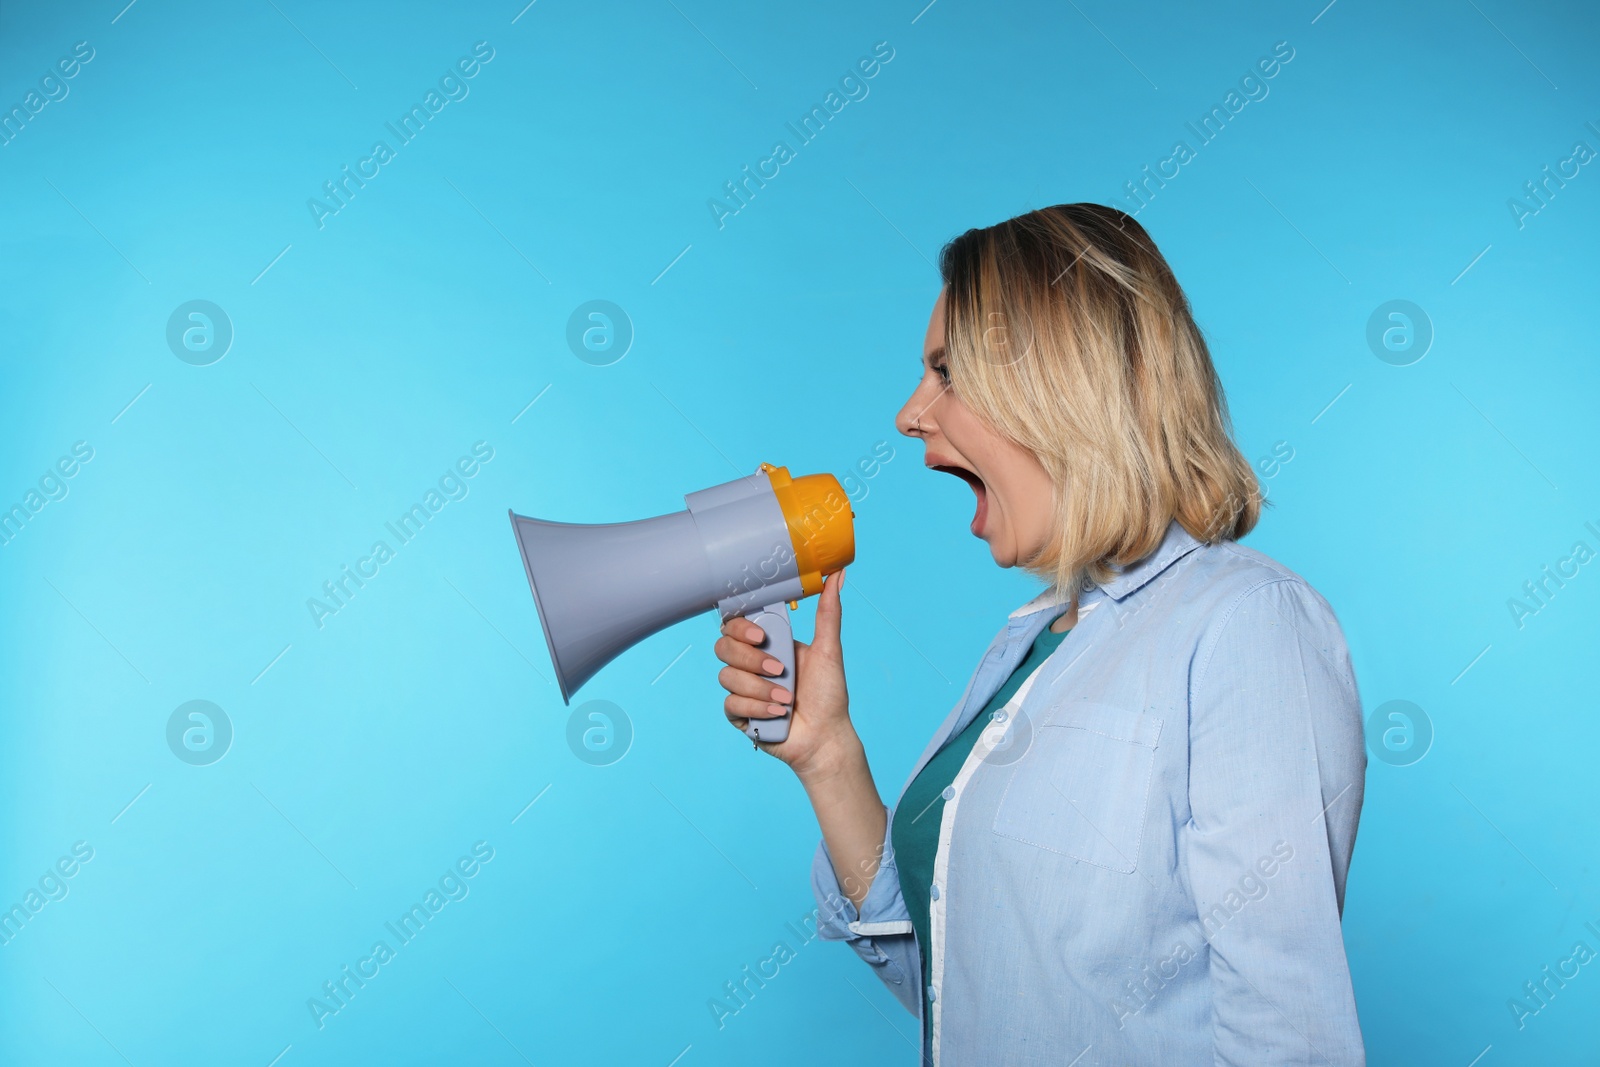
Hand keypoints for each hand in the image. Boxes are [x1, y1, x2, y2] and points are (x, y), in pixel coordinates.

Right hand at [713, 568, 856, 778]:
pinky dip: (757, 708)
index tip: (762, 637)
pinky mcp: (739, 714)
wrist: (826, 737)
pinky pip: (730, 703)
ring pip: (726, 676)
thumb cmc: (829, 695)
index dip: (740, 627)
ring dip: (759, 688)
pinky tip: (779, 713)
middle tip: (778, 670)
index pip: (736, 625)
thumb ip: (828, 613)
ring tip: (786, 699)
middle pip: (722, 647)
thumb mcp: (829, 650)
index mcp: (768, 644)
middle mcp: (751, 664)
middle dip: (750, 659)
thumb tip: (837, 574)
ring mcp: (743, 689)